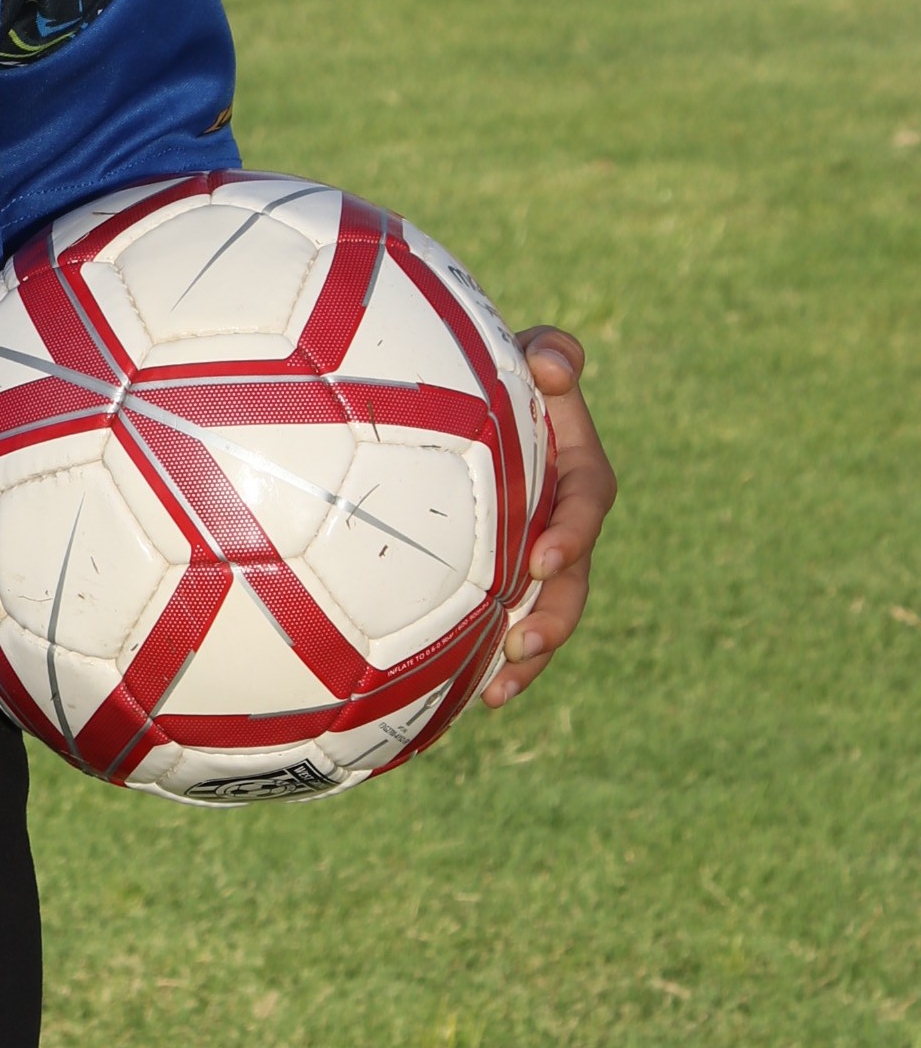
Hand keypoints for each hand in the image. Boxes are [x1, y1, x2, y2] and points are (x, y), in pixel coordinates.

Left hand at [483, 329, 612, 708]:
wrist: (461, 396)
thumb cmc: (498, 368)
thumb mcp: (527, 350)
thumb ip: (550, 352)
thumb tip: (557, 366)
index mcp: (574, 468)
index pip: (587, 502)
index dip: (572, 533)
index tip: (542, 560)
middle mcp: (559, 518)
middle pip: (572, 578)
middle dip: (555, 618)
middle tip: (522, 644)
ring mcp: (530, 550)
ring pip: (542, 613)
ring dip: (527, 656)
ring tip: (496, 692)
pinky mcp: (497, 575)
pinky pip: (501, 622)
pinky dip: (487, 660)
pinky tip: (462, 697)